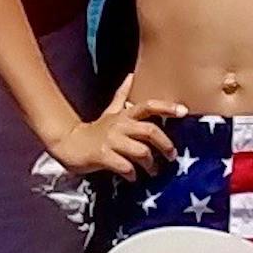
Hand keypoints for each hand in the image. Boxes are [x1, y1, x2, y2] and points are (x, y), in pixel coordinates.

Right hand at [50, 87, 186, 180]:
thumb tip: (131, 75)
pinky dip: (132, 173)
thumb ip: (122, 96)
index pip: (148, 106)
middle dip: (165, 145)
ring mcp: (111, 141)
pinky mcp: (102, 156)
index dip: (167, 107)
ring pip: (140, 151)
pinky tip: (132, 177)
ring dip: (150, 164)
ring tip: (152, 171)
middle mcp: (119, 125)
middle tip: (171, 156)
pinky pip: (125, 166)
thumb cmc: (95, 130)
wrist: (68, 143)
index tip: (184, 111)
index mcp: (124, 115)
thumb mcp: (110, 112)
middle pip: (150, 131)